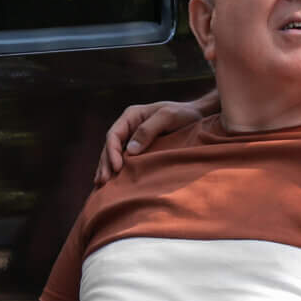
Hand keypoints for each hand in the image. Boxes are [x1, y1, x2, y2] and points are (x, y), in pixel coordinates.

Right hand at [98, 95, 212, 182]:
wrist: (199, 117)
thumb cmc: (185, 114)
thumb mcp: (168, 117)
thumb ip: (148, 130)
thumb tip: (130, 151)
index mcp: (131, 116)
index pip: (114, 135)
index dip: (112, 152)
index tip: (117, 168)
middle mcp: (129, 128)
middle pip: (110, 147)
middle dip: (105, 164)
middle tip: (102, 182)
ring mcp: (133, 139)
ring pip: (114, 155)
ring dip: (107, 169)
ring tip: (101, 186)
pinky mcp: (140, 151)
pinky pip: (125, 161)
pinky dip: (118, 172)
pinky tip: (113, 184)